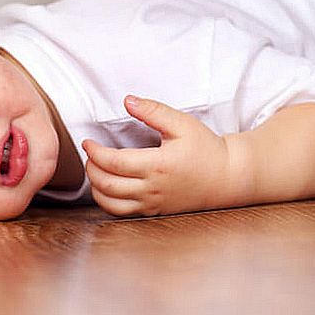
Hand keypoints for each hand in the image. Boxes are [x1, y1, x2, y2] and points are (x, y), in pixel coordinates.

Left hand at [82, 95, 230, 216]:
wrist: (227, 177)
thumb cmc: (205, 149)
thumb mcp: (182, 123)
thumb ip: (153, 111)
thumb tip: (128, 101)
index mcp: (157, 165)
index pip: (113, 162)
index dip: (94, 152)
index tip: (88, 142)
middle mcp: (152, 188)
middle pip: (107, 184)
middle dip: (91, 168)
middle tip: (90, 154)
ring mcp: (153, 203)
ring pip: (111, 203)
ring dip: (96, 187)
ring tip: (95, 170)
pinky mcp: (155, 211)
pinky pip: (123, 213)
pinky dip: (107, 202)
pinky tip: (107, 188)